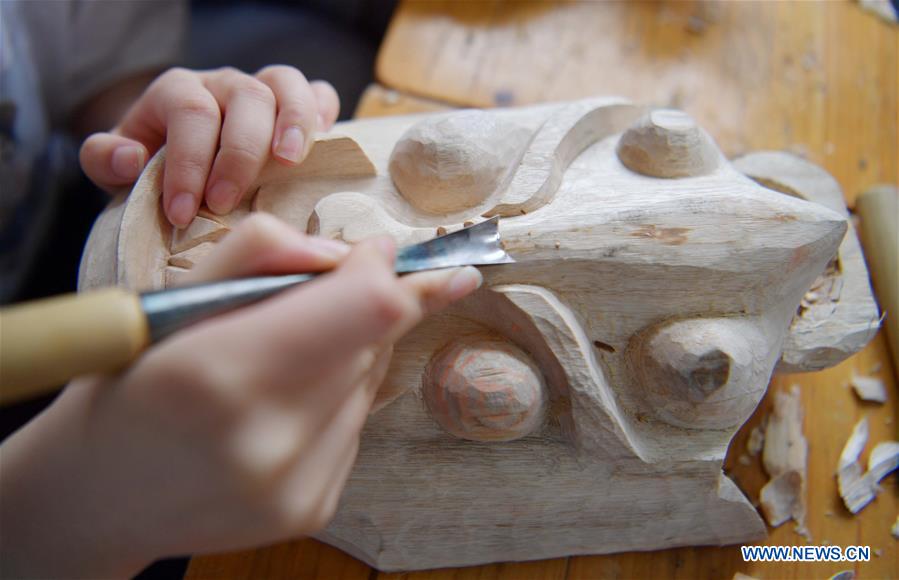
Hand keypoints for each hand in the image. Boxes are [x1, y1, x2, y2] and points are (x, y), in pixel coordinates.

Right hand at [0, 215, 481, 577]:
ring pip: (371, 381)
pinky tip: (282, 401)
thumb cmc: (125, 383)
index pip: (369, 308)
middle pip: (374, 342)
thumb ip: (260, 253)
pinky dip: (335, 397)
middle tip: (321, 295)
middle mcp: (270, 441)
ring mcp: (296, 486)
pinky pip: (357, 423)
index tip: (373, 251)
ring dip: (350, 351)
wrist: (95, 500)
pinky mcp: (314, 508)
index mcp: (221, 374)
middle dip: (361, 306)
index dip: (382, 270)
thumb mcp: (168, 298)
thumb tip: (352, 253)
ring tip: (284, 354)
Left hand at [79, 67, 339, 226]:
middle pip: (245, 97)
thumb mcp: (116, 169)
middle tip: (225, 204)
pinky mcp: (296, 108)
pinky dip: (324, 115)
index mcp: (179, 93)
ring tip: (289, 163)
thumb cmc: (154, 171)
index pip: (190, 111)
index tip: (183, 213)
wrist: (183, 166)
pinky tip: (320, 146)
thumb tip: (131, 158)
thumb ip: (105, 161)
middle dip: (237, 154)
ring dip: (293, 123)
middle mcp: (224, 84)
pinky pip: (320, 94)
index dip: (188, 162)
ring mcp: (264, 91)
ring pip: (286, 84)